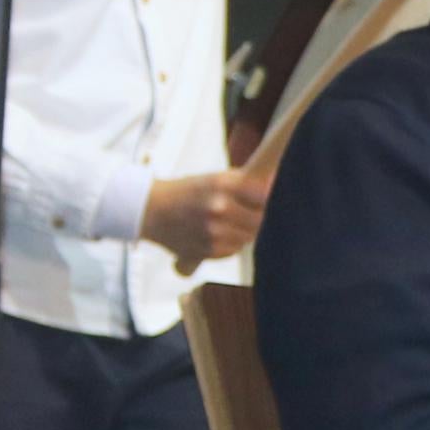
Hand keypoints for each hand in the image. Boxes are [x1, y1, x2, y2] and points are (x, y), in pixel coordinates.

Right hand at [141, 167, 270, 270]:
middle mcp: (218, 207)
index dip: (271, 199)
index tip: (271, 198)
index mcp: (223, 184)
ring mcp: (212, 231)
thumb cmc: (189, 191)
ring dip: (244, 232)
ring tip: (228, 222)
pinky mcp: (206, 250)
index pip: (266, 195)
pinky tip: (216, 234)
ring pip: (248, 237)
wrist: (151, 210)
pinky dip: (230, 244)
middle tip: (250, 212)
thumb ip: (246, 184)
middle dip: (258, 217)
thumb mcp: (216, 179)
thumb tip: (279, 185)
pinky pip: (233, 249)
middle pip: (261, 219)